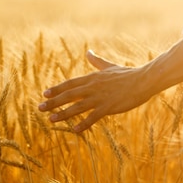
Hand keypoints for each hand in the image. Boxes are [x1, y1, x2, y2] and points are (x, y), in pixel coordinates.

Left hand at [38, 50, 153, 131]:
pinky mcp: (108, 107)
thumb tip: (88, 51)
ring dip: (63, 114)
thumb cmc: (127, 74)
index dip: (56, 89)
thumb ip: (96, 61)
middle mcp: (92, 87)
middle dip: (53, 102)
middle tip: (39, 108)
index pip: (70, 84)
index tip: (45, 94)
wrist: (143, 80)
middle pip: (68, 95)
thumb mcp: (109, 66)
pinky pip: (93, 117)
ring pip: (77, 107)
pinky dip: (83, 124)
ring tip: (51, 119)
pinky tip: (74, 130)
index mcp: (92, 78)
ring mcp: (100, 97)